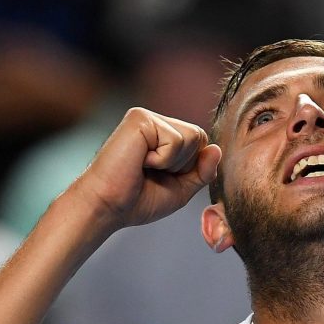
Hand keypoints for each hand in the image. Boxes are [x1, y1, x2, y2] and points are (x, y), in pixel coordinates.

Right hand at [74, 107, 220, 230]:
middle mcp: (155, 121)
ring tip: (144, 166)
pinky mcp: (140, 118)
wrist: (107, 207)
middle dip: (183, 165)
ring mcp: (147, 117)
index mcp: (163, 135)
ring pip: (191, 137)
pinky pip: (176, 140)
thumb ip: (202, 171)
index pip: (201, 143)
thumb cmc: (137, 201)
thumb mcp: (181, 190)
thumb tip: (217, 149)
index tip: (162, 178)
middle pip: (199, 137)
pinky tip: (139, 161)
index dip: (190, 168)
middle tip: (152, 173)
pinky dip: (162, 159)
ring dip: (172, 163)